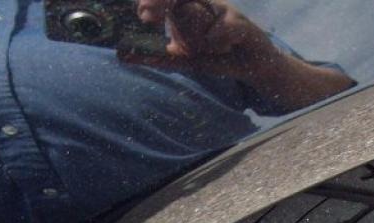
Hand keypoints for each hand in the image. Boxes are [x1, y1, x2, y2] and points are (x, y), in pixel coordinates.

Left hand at [124, 0, 281, 81]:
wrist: (251, 66)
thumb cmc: (216, 54)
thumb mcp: (183, 58)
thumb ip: (156, 56)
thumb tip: (123, 55)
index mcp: (189, 6)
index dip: (154, 1)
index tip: (141, 14)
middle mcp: (204, 3)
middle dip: (161, 1)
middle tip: (145, 15)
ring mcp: (222, 10)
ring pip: (198, 11)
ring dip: (195, 33)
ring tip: (207, 48)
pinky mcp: (239, 22)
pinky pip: (221, 28)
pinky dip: (216, 43)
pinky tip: (224, 50)